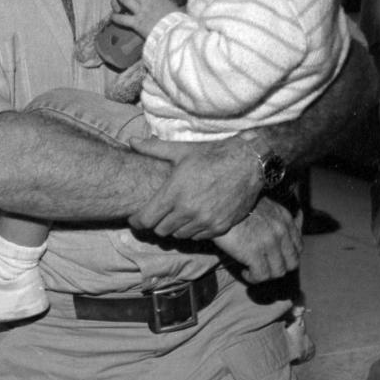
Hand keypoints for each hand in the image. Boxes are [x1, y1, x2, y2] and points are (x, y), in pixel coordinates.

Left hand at [111, 0, 177, 39]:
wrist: (174, 34)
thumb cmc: (180, 22)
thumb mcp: (182, 9)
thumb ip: (181, 4)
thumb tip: (191, 2)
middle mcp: (148, 2)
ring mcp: (141, 12)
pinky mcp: (136, 23)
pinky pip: (122, 19)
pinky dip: (116, 17)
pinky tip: (112, 16)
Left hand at [127, 137, 262, 238]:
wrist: (248, 163)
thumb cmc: (211, 155)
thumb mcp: (181, 150)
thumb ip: (153, 149)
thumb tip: (131, 142)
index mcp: (174, 192)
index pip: (146, 219)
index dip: (137, 221)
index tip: (135, 219)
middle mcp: (188, 210)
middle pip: (160, 230)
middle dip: (155, 224)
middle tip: (156, 216)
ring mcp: (205, 221)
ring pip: (178, 235)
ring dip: (174, 228)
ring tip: (174, 216)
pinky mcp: (220, 227)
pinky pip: (197, 237)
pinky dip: (192, 231)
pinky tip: (193, 219)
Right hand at [212, 197, 300, 282]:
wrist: (216, 201)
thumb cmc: (236, 204)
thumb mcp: (264, 204)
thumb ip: (279, 216)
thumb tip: (296, 221)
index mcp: (285, 218)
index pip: (298, 247)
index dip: (287, 257)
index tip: (274, 258)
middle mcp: (281, 230)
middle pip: (292, 263)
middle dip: (278, 268)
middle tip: (263, 266)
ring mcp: (269, 242)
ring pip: (278, 272)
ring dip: (265, 274)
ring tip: (251, 269)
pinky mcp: (253, 252)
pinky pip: (261, 276)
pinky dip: (253, 278)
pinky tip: (244, 271)